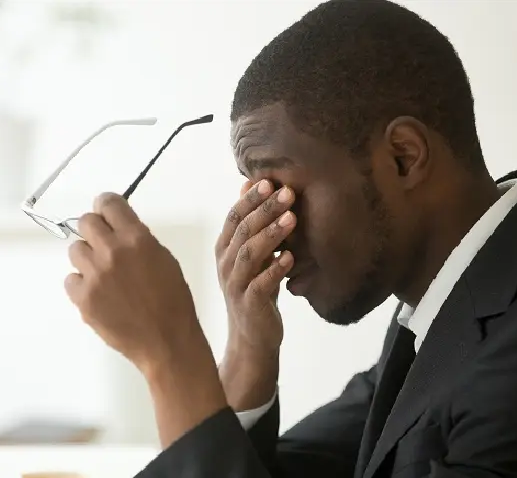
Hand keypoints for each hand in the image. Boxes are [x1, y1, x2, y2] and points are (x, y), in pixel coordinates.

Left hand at [64, 192, 205, 374]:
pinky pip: (70, 280)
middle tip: (104, 245)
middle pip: (86, 222)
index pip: (108, 204)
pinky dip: (81, 285)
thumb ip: (139, 241)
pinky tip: (99, 294)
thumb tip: (119, 230)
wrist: (166, 342)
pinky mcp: (83, 299)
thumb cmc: (173, 301)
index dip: (106, 207)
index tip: (106, 213)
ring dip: (87, 258)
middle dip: (95, 231)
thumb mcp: (164, 260)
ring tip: (104, 275)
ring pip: (75, 250)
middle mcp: (112, 252)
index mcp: (136, 239)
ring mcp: (94, 276)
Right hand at [216, 179, 295, 354]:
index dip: (251, 198)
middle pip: (242, 230)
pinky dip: (275, 270)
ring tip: (292, 219)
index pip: (234, 216)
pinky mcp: (249, 303)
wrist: (253, 336)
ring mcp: (235, 284)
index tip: (270, 181)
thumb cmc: (255, 287)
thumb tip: (250, 183)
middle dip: (265, 209)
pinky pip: (260, 284)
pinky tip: (290, 258)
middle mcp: (225, 263)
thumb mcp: (252, 253)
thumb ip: (251, 222)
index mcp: (224, 247)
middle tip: (288, 193)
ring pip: (249, 254)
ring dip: (271, 234)